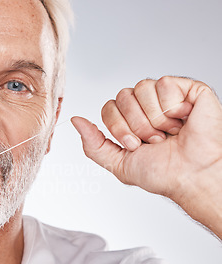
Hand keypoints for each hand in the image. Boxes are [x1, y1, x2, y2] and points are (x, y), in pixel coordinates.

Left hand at [71, 76, 221, 236]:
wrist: (191, 177)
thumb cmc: (162, 173)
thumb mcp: (117, 163)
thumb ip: (93, 144)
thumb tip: (75, 120)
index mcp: (130, 119)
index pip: (108, 107)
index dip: (118, 128)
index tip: (135, 145)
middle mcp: (146, 105)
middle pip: (121, 97)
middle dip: (135, 125)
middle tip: (154, 140)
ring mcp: (166, 96)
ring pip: (141, 88)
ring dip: (154, 118)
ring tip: (169, 132)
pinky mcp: (188, 89)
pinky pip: (164, 83)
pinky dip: (171, 107)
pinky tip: (182, 120)